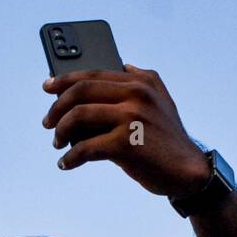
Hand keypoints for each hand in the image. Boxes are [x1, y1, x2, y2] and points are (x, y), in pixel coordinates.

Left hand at [41, 64, 210, 197]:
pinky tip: (66, 163)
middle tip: (48, 122)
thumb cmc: (168, 140)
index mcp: (140, 81)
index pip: (93, 74)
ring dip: (60, 131)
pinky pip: (85, 148)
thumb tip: (123, 66)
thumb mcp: (161, 100)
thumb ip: (142, 80)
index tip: (47, 86)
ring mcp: (131, 118)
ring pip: (78, 116)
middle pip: (80, 92)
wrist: (188, 171)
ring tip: (57, 142)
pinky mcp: (125, 145)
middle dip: (57, 107)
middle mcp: (136, 95)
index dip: (65, 79)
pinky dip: (70, 157)